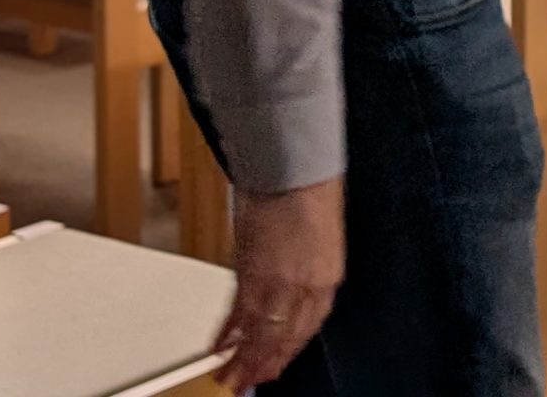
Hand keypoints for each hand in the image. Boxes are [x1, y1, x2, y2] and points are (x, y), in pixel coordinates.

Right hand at [214, 177, 342, 389]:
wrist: (293, 170)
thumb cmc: (310, 193)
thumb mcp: (321, 238)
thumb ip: (307, 270)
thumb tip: (291, 291)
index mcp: (327, 276)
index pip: (310, 325)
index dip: (292, 349)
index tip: (279, 364)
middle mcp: (305, 285)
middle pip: (284, 336)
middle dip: (266, 362)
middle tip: (249, 380)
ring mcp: (278, 283)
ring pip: (260, 333)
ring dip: (243, 358)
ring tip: (229, 376)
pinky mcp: (251, 274)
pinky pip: (239, 314)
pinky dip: (228, 334)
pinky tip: (218, 347)